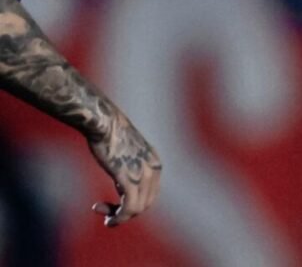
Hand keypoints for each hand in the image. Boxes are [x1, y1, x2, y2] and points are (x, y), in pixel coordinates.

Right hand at [86, 109, 161, 226]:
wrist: (104, 123)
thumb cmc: (110, 136)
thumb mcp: (127, 156)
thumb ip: (130, 171)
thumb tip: (124, 189)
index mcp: (156, 164)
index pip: (151, 194)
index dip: (133, 205)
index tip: (113, 205)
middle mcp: (154, 170)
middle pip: (145, 203)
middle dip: (126, 213)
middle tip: (104, 213)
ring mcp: (144, 174)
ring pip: (138, 209)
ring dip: (120, 217)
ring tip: (106, 218)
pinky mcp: (129, 178)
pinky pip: (130, 208)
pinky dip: (119, 217)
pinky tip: (109, 219)